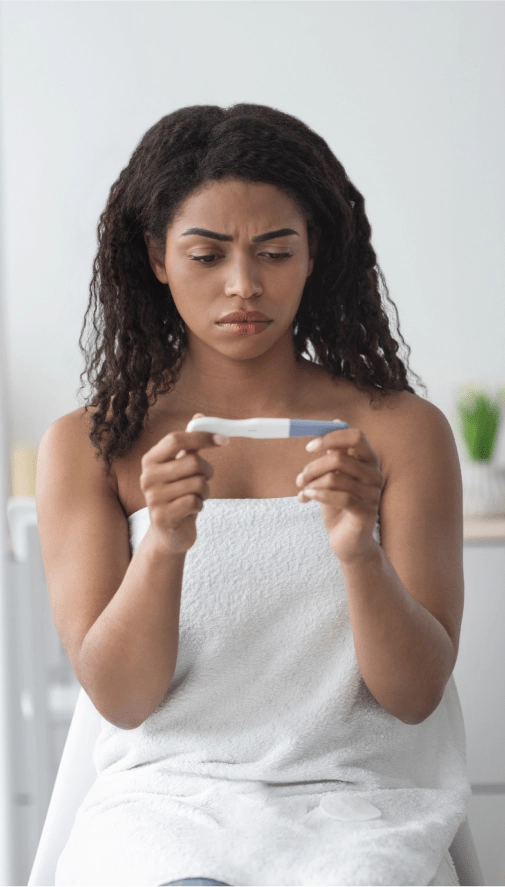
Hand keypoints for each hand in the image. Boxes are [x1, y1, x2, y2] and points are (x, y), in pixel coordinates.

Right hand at [140, 413, 227, 553]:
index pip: (175, 439)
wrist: (168, 533)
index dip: (201, 437)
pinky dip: (200, 505)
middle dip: (207, 471)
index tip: (224, 440)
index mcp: (150, 460)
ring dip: (204, 491)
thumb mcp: (180, 467)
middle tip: (203, 479)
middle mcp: (147, 477)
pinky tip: (191, 510)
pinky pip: (195, 502)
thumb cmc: (177, 494)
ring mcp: (153, 498)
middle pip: (192, 462)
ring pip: (198, 483)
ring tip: (195, 497)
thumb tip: (200, 418)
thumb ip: (189, 444)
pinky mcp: (162, 517)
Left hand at [295, 424, 383, 563]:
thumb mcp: (333, 476)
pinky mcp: (367, 513)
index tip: (309, 447)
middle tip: (300, 478)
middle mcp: (374, 474)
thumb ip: (335, 453)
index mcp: (367, 461)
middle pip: (340, 458)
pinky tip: (306, 499)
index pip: (356, 436)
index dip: (331, 437)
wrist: (347, 542)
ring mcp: (373, 494)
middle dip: (313, 467)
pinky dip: (318, 495)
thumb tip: (335, 421)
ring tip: (303, 491)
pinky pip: (340, 497)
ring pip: (335, 478)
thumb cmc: (338, 506)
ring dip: (311, 484)